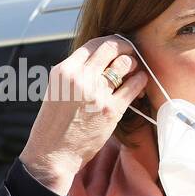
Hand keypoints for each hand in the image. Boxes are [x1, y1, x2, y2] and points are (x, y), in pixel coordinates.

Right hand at [19, 36, 147, 195]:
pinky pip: (133, 86)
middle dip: (126, 47)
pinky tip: (140, 82)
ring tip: (135, 71)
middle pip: (111, 48)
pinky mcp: (111, 110)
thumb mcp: (57, 90)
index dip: (110, 42)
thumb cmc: (56, 123)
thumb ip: (75, 74)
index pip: (93, 44)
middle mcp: (80, 78)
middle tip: (132, 53)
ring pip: (124, 64)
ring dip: (134, 64)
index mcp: (64, 71)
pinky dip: (140, 81)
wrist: (54, 153)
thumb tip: (98, 60)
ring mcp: (96, 93)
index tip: (118, 46)